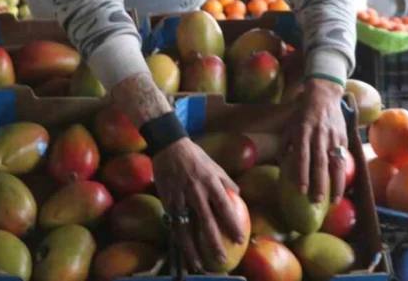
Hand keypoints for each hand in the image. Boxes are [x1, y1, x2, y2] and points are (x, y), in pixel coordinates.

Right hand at [153, 138, 244, 271]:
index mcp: (211, 183)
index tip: (239, 239)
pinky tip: (182, 249)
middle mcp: (197, 192)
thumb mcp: (215, 165)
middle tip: (222, 258)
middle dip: (215, 242)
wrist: (169, 146)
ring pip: (187, 227)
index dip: (232, 224)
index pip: (225, 208)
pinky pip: (174, 222)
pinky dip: (178, 237)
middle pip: (207, 222)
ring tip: (199, 262)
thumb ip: (226, 181)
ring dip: (193, 247)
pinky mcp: (168, 200)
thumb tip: (238, 193)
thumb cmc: (195, 156)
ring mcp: (180, 197)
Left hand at [283, 77, 349, 203]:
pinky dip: (343, 174)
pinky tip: (342, 187)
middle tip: (316, 202)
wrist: (323, 96)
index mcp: (303, 132)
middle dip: (318, 184)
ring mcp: (333, 137)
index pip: (302, 156)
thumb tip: (281, 169)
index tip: (301, 191)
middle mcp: (319, 135)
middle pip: (319, 163)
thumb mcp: (288, 127)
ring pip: (336, 164)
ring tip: (334, 201)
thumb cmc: (302, 115)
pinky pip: (344, 159)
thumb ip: (284, 147)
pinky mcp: (343, 138)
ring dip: (335, 184)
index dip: (302, 174)